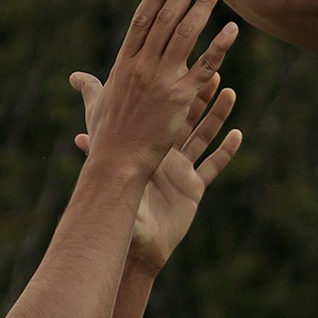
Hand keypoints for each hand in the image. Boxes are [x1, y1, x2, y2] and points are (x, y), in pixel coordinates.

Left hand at [71, 68, 241, 266]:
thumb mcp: (113, 182)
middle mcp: (165, 156)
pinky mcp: (194, 189)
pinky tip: (238, 134)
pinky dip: (226, 151)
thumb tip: (79, 138)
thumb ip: (99, 159)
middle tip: (213, 74)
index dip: (174, 94)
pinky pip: (213, 166)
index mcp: (147, 149)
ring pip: (204, 138)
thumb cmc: (121, 213)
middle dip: (201, 98)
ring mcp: (182, 172)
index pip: (162, 114)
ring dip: (218, 117)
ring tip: (230, 94)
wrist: (138, 245)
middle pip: (187, 120)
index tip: (181, 72)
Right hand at [76, 0, 234, 185]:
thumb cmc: (105, 137)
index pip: (141, 21)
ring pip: (185, 34)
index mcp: (123, 64)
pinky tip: (232, 29)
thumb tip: (76, 77)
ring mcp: (161, 80)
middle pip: (165, 19)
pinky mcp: (180, 98)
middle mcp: (142, 66)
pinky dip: (219, 47)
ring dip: (202, 5)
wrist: (117, 163)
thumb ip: (89, 86)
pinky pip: (204, 67)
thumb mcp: (95, 106)